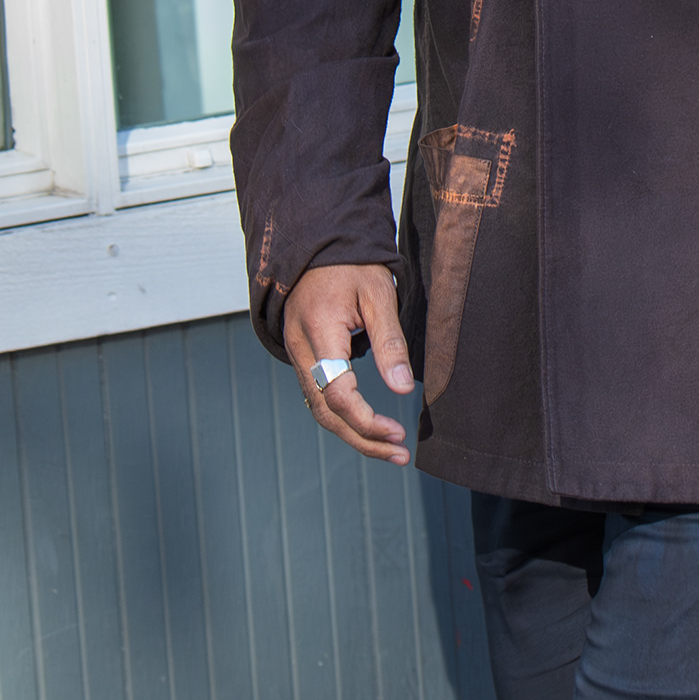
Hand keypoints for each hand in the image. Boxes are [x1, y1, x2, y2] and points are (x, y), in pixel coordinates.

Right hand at [283, 263, 413, 465]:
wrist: (317, 245)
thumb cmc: (351, 264)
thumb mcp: (379, 295)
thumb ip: (390, 343)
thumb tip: (401, 389)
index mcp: (319, 332)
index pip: (339, 394)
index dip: (368, 421)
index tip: (399, 433)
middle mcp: (300, 349)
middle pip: (326, 412)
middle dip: (362, 439)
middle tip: (399, 454)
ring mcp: (297, 355)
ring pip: (320, 409)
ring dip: (353, 433)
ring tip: (390, 448)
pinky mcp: (303, 357)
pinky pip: (318, 396)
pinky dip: (342, 416)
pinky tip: (367, 425)